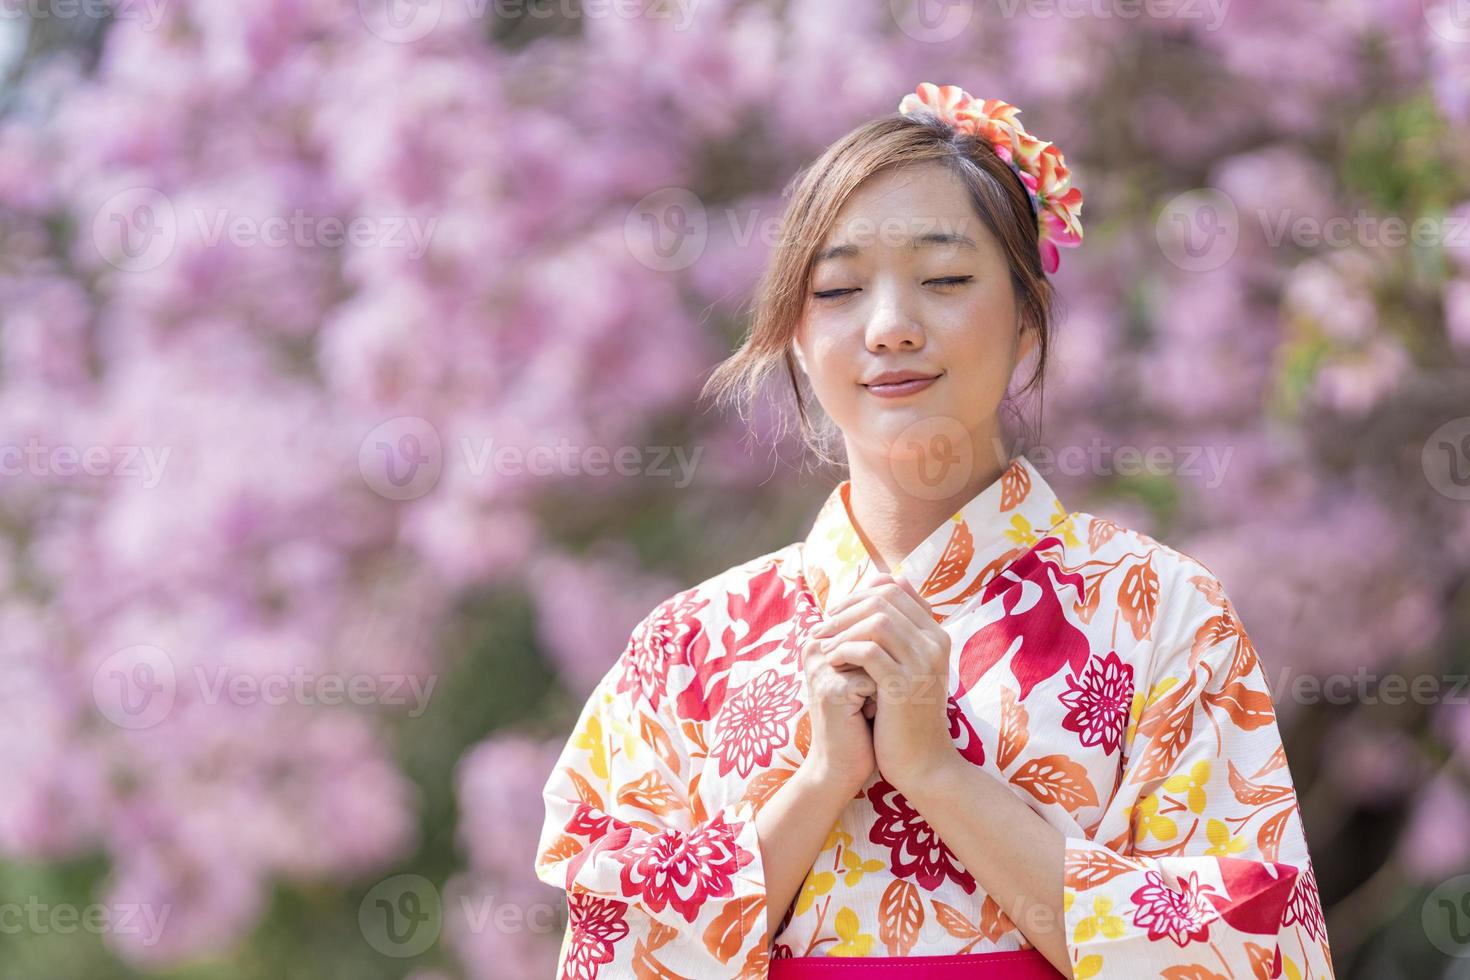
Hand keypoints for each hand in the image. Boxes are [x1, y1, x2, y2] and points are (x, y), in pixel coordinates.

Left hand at [809, 573, 954, 794]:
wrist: (924, 763)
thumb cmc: (907, 715)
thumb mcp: (907, 669)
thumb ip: (896, 635)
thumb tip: (871, 594)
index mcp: (935, 634)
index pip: (896, 589)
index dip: (860, 594)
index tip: (836, 613)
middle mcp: (935, 643)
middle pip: (884, 599)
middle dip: (845, 610)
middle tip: (821, 628)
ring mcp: (922, 663)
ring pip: (876, 621)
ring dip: (841, 630)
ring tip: (823, 647)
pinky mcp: (904, 685)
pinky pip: (868, 651)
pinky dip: (843, 651)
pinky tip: (831, 663)